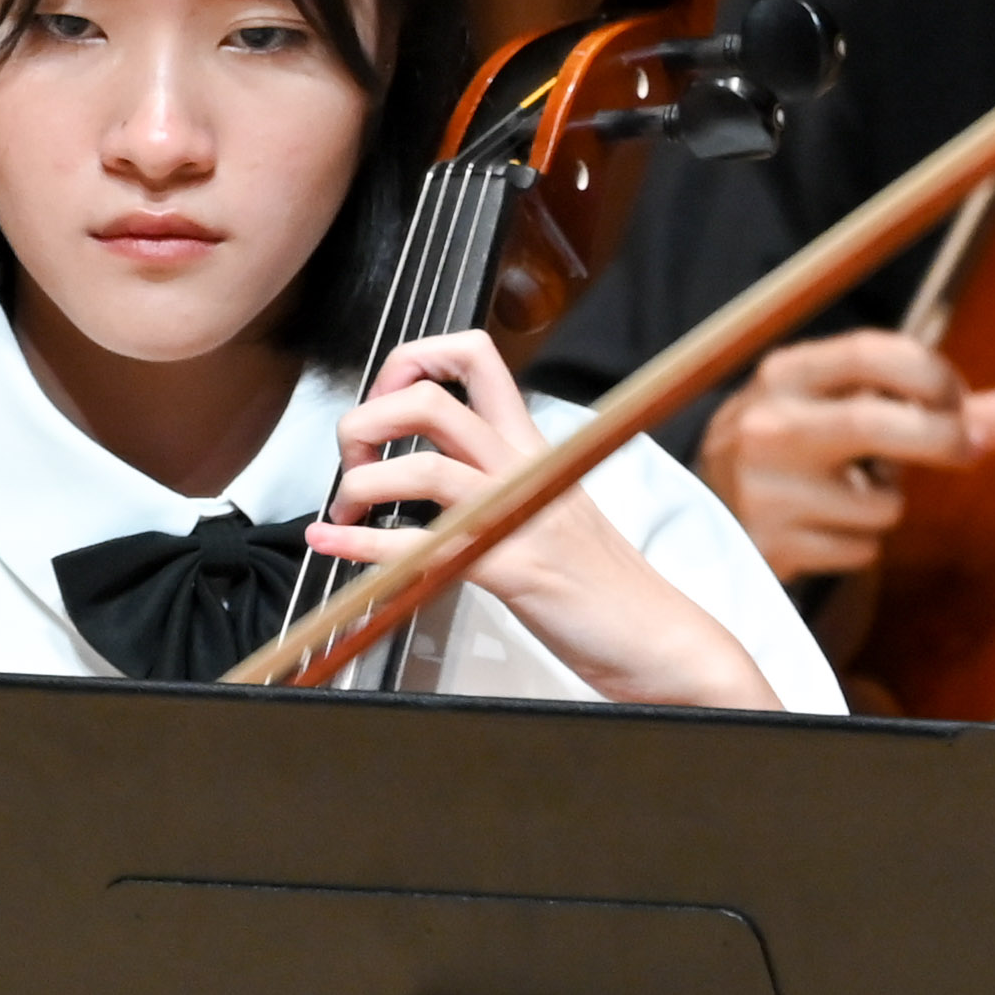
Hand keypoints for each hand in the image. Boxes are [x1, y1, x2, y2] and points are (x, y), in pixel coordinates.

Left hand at [321, 331, 775, 708]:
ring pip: (423, 466)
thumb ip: (498, 479)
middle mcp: (525, 468)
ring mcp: (520, 516)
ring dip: (360, 485)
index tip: (382, 397)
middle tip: (353, 462)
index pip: (475, 357)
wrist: (657, 636)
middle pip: (432, 400)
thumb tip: (428, 471)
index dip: (411, 360)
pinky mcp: (514, 570)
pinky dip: (364, 547)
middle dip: (366, 422)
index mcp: (533, 447)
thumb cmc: (602, 582)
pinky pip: (423, 547)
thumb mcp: (550, 507)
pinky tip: (337, 548)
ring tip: (344, 512)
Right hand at [698, 330, 994, 577]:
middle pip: (883, 424)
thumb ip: (949, 405)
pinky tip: (822, 528)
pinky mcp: (769, 543)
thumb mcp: (851, 407)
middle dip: (946, 439)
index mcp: (788, 371)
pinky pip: (860, 550)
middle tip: (967, 447)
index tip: (958, 401)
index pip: (876, 351)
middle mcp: (767, 420)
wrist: (704, 517)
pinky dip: (860, 545)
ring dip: (886, 506)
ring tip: (843, 494)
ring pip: (881, 503)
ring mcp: (762, 485)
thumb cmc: (805, 450)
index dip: (936, 376)